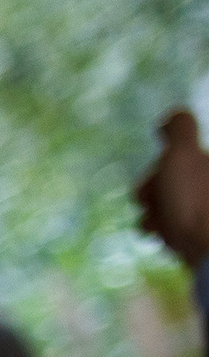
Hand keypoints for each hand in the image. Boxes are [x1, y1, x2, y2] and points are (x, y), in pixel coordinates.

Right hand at [136, 110, 208, 269]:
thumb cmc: (194, 203)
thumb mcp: (182, 154)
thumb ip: (179, 128)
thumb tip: (171, 118)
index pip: (175, 160)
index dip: (161, 168)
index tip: (160, 179)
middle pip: (171, 182)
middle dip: (153, 193)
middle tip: (153, 205)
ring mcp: (206, 212)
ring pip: (170, 206)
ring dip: (153, 214)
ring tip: (155, 227)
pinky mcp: (203, 235)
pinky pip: (174, 227)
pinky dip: (162, 230)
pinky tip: (161, 238)